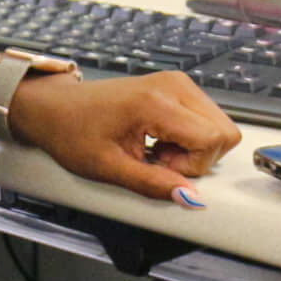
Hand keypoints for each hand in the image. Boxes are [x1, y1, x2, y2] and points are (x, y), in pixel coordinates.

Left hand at [7, 71, 240, 203]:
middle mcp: (174, 85)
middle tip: (159, 159)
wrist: (56, 107)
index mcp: (157, 102)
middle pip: (223, 131)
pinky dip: (189, 136)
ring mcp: (177, 82)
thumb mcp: (109, 168)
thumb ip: (153, 184)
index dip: (193, 165)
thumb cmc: (74, 132)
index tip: (161, 166)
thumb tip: (190, 199)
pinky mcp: (176, 86)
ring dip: (194, 147)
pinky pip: (204, 117)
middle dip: (198, 156)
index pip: (213, 138)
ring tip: (156, 149)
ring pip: (218, 125)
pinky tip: (159, 139)